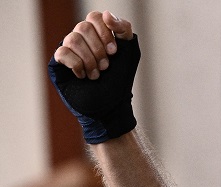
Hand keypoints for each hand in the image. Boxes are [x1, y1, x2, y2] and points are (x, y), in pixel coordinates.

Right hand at [49, 11, 139, 143]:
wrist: (111, 106)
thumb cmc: (120, 80)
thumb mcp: (130, 52)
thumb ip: (124, 29)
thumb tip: (106, 14)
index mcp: (97, 34)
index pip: (95, 17)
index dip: (105, 33)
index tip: (114, 52)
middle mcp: (81, 39)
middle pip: (83, 27)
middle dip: (98, 50)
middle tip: (106, 67)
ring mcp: (68, 50)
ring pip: (72, 40)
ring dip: (89, 61)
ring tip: (96, 75)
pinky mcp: (58, 63)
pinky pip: (62, 53)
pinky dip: (77, 66)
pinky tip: (83, 76)